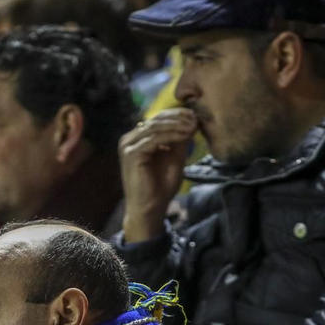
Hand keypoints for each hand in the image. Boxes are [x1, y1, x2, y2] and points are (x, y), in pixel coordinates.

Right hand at [119, 108, 197, 242]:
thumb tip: (192, 120)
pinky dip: (172, 135)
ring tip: (193, 125)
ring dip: (176, 125)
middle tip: (196, 118)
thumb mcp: (175, 157)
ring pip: (155, 127)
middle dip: (178, 118)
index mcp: (138, 139)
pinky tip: (186, 135)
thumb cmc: (160, 187)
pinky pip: (154, 139)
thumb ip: (180, 140)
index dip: (177, 115)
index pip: (157, 120)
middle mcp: (130, 139)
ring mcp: (128, 146)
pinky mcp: (131, 153)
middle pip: (156, 120)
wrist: (150, 209)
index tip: (196, 116)